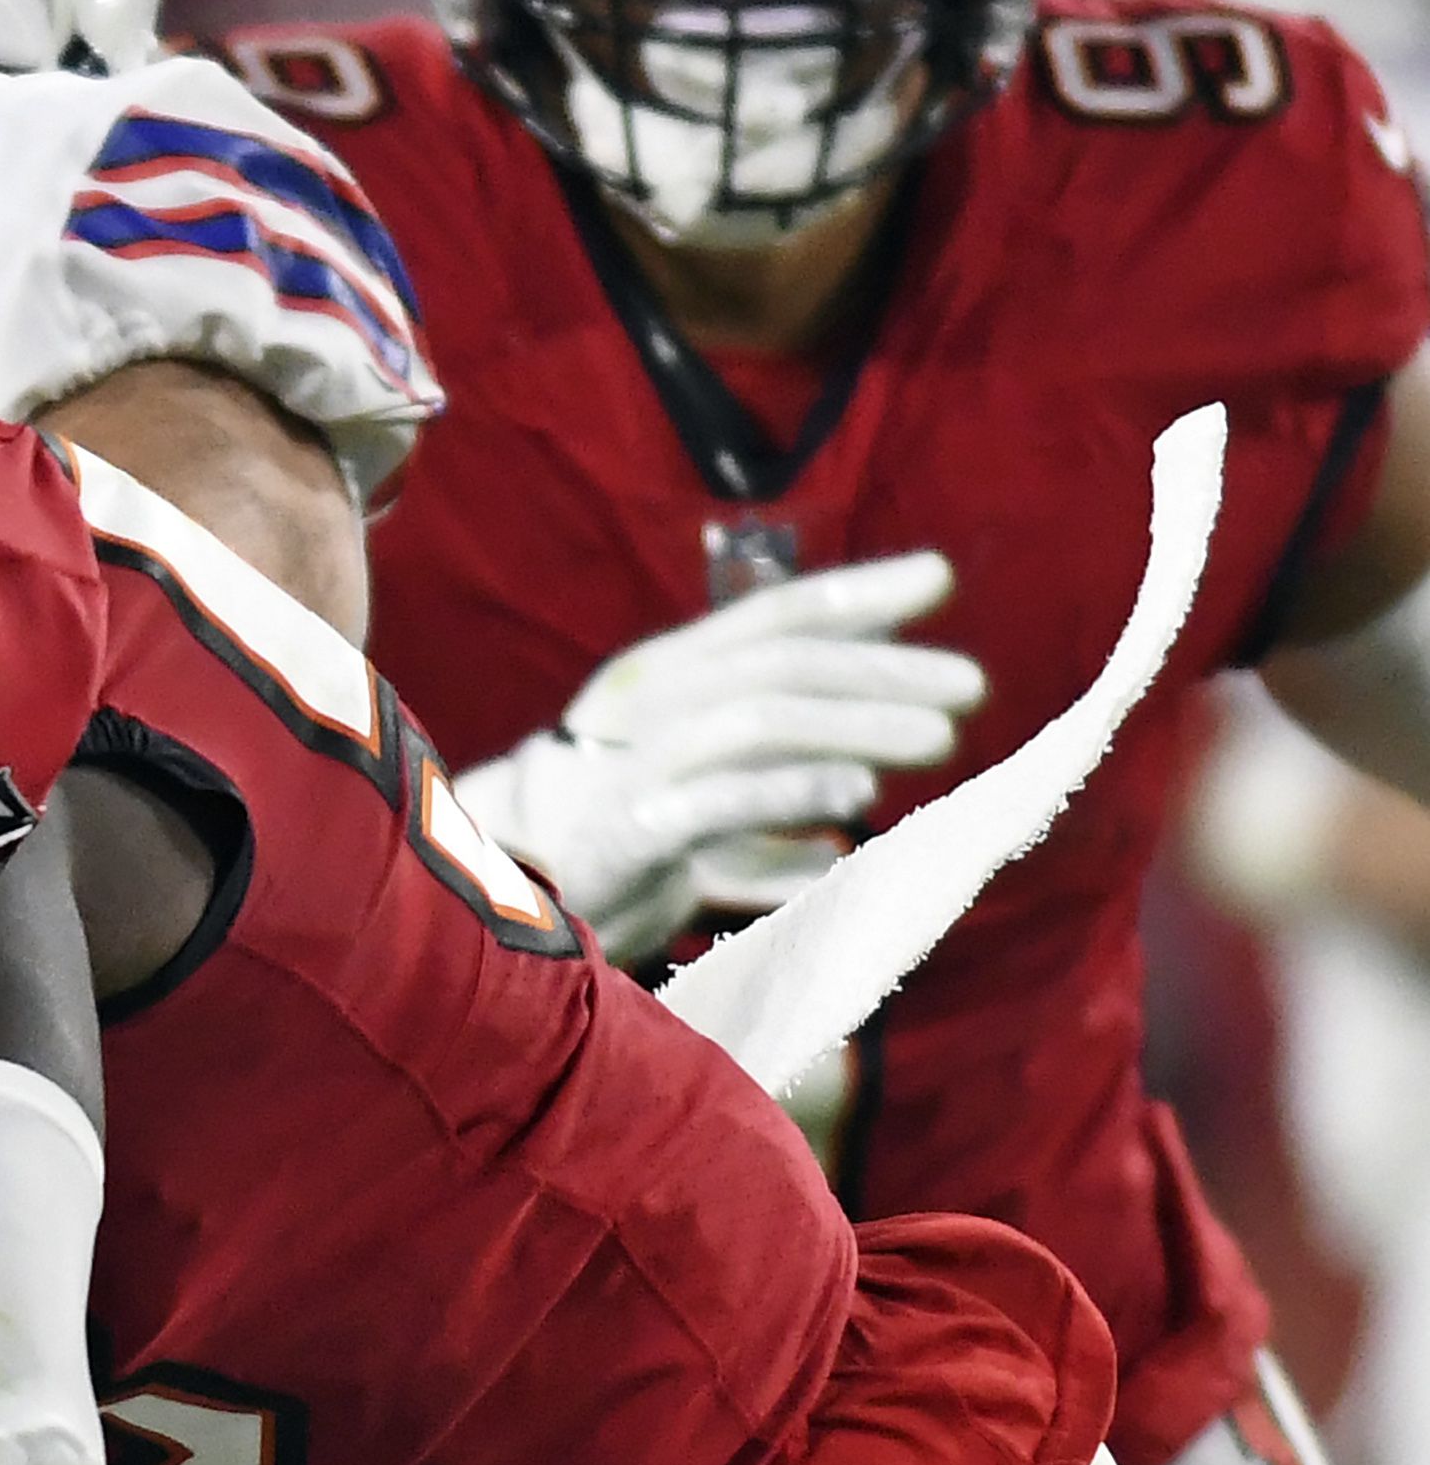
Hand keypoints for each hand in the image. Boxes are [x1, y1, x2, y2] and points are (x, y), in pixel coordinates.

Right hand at [455, 550, 988, 964]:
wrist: (496, 885)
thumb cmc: (603, 832)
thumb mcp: (688, 780)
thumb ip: (765, 765)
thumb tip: (864, 770)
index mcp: (665, 676)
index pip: (769, 618)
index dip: (854, 593)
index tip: (937, 579)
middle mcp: (652, 703)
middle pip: (781, 666)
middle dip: (881, 668)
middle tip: (968, 685)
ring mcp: (636, 764)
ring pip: (761, 721)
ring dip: (856, 724)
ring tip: (938, 738)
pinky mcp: (627, 831)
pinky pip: (720, 804)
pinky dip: (790, 797)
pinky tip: (855, 800)